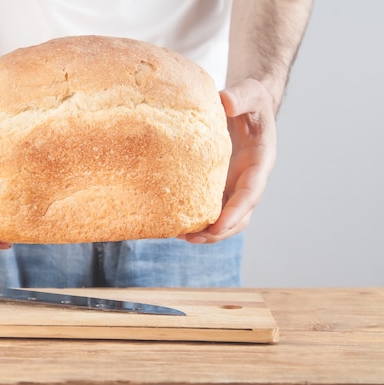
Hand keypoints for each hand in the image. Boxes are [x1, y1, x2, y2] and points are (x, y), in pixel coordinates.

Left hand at [180, 78, 276, 243]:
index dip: (235, 213)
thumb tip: (225, 102)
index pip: (250, 194)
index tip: (218, 227)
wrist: (247, 104)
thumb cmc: (251, 100)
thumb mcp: (250, 93)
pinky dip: (197, 217)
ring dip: (206, 231)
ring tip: (180, 236)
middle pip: (239, 216)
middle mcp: (248, 179)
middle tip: (193, 238)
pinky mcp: (219, 184)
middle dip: (219, 231)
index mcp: (260, 162)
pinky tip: (175, 222)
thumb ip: (241, 97)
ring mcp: (234, 184)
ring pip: (225, 217)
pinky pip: (210, 206)